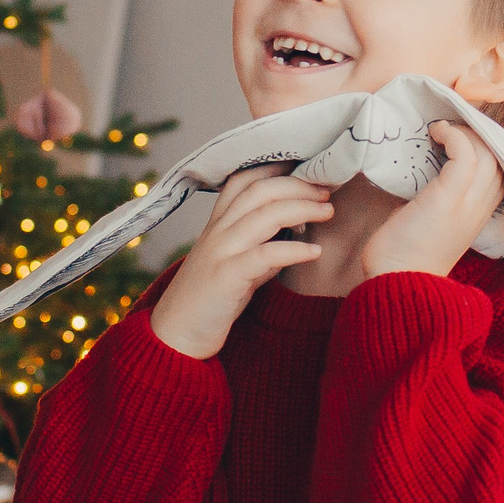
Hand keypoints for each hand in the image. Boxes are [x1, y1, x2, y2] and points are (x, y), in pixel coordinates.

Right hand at [151, 165, 331, 356]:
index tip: (308, 166)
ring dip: (302, 208)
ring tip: (328, 211)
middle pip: (259, 190)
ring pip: (264, 215)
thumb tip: (296, 233)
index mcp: (218, 223)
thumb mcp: (237, 265)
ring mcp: (220, 251)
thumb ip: (262, 246)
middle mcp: (217, 231)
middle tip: (327, 190)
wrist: (175, 335)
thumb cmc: (210, 301)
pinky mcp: (226, 277)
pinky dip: (293, 250)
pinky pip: (264, 255)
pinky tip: (315, 252)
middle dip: (298, 185)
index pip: (244, 180)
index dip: (276, 167)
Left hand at [359, 123, 503, 283]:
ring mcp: (469, 202)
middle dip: (478, 134)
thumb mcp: (429, 218)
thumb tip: (424, 165)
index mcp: (480, 213)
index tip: (461, 136)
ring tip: (441, 129)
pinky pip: (466, 153)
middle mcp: (482, 207)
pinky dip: (454, 135)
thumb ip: (437, 195)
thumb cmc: (405, 252)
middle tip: (450, 128)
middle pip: (499, 157)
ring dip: (464, 132)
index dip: (486, 148)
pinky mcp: (450, 197)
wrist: (396, 280)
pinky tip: (436, 133)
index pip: (501, 171)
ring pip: (487, 152)